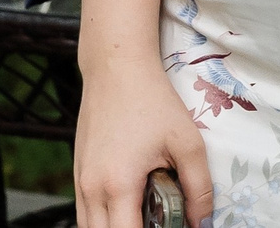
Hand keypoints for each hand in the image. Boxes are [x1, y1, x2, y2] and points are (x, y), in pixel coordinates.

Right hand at [72, 59, 212, 227]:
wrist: (116, 67)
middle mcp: (91, 188)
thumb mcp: (187, 142)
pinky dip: (102, 219)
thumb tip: (202, 222)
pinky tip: (127, 208)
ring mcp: (80, 181)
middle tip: (156, 222)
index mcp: (118, 185)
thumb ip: (199, 188)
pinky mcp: (77, 171)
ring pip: (88, 227)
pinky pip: (84, 212)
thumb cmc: (152, 100)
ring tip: (142, 218)